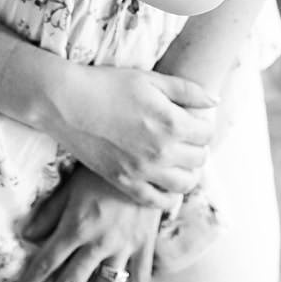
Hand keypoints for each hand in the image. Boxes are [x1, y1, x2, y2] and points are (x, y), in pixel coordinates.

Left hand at [14, 168, 157, 281]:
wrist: (148, 159)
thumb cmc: (103, 171)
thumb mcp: (70, 187)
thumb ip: (49, 214)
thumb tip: (27, 236)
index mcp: (75, 227)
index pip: (45, 265)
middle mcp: (97, 242)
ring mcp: (124, 246)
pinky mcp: (145, 245)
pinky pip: (140, 277)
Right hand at [47, 63, 217, 210]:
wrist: (66, 102)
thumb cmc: (108, 85)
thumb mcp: (152, 80)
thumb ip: (188, 91)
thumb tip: (214, 101)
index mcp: (172, 123)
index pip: (208, 134)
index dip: (203, 126)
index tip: (193, 122)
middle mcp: (161, 151)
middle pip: (200, 159)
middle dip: (197, 148)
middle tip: (185, 139)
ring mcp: (142, 170)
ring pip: (185, 184)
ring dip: (187, 173)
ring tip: (178, 161)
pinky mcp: (123, 182)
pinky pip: (156, 201)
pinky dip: (166, 196)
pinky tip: (164, 182)